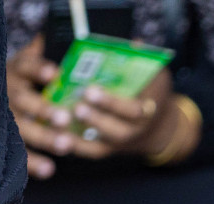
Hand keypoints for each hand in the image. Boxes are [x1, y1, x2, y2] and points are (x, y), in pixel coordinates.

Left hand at [7, 35, 178, 176]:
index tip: (91, 89)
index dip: (112, 102)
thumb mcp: (154, 74)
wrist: (157, 127)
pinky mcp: (106, 150)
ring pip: (100, 145)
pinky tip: (56, 133)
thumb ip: (142, 60)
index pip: (134, 110)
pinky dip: (72, 145)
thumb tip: (132, 41)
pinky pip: (89, 152)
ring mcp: (120, 143)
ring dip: (79, 135)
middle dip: (95, 118)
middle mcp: (135, 131)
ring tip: (60, 120)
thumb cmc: (150, 91)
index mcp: (148, 110)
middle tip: (76, 105)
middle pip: (117, 130)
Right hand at [7, 35, 66, 178]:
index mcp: (16, 72)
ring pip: (21, 127)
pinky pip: (17, 151)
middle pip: (24, 101)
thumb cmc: (22, 82)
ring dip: (43, 137)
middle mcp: (7, 94)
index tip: (53, 74)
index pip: (25, 66)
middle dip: (44, 110)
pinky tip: (49, 170)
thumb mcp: (28, 64)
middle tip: (66, 118)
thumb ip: (42, 57)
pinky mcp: (3, 139)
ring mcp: (2, 117)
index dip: (38, 70)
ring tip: (65, 145)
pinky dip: (32, 163)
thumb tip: (54, 38)